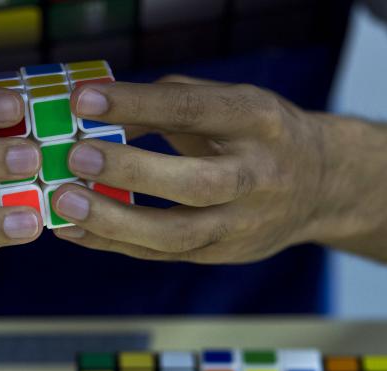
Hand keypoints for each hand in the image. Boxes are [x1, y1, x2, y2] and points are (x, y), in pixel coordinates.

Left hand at [51, 76, 327, 263]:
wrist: (322, 185)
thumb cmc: (257, 134)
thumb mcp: (228, 104)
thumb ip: (169, 104)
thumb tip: (97, 114)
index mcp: (258, 121)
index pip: (195, 110)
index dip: (138, 104)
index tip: (84, 99)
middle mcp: (256, 175)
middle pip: (195, 183)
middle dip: (132, 171)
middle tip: (77, 157)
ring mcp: (242, 223)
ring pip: (178, 234)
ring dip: (116, 222)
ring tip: (64, 205)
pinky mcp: (222, 254)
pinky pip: (162, 254)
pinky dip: (114, 243)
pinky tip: (74, 231)